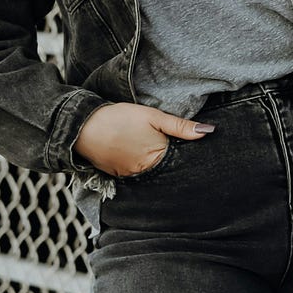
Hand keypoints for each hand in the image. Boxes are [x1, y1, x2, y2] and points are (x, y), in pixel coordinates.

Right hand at [73, 102, 213, 177]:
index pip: (178, 160)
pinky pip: (132, 173)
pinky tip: (134, 153)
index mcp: (157, 158)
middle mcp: (143, 172)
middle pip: (163, 168)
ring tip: (147, 147)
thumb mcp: (153, 116)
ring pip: (148, 171)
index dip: (184, 153)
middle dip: (169, 160)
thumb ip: (180, 126)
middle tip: (166, 147)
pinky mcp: (114, 175)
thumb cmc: (121, 118)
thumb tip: (209, 132)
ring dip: (151, 163)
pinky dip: (136, 165)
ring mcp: (128, 176)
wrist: (83, 125)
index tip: (190, 149)